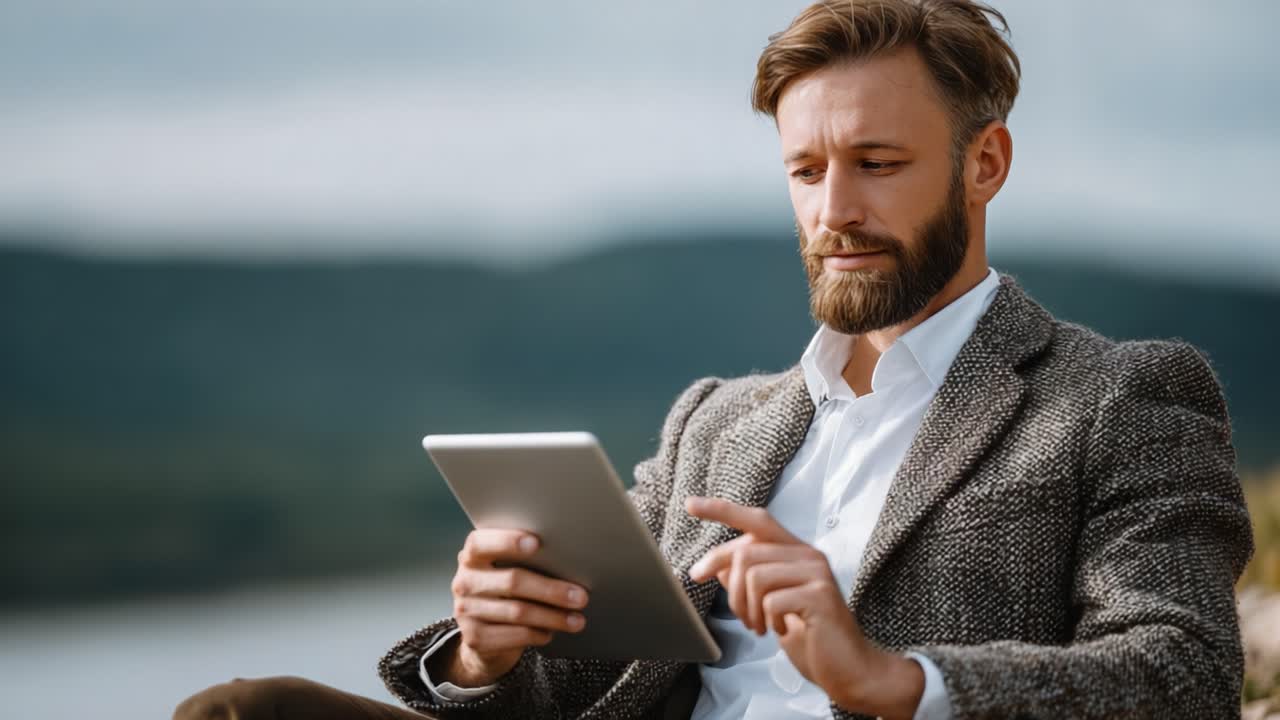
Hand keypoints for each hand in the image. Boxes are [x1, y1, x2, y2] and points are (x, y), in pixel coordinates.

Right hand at [435, 528, 588, 687]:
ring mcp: (466, 611)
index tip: (537, 543)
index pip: (481, 543)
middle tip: (581, 596)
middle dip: (552, 589)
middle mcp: (464, 581)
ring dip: (553, 617)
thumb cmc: (505, 592)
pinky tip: (552, 632)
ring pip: (518, 612)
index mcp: (471, 556)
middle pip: (512, 581)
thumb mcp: (506, 570)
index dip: (508, 541)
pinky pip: (515, 635)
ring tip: (577, 620)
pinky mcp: (474, 638)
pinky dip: (539, 633)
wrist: (482, 635)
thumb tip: (569, 560)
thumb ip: (523, 561)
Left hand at [685, 496, 922, 718]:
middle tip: (740, 617)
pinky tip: (782, 631)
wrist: (849, 668)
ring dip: (746, 609)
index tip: (690, 505)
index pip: (756, 520)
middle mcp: (808, 555)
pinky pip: (770, 601)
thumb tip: (718, 564)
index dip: (722, 511)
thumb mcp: (771, 605)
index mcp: (797, 551)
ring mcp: (816, 573)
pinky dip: (767, 621)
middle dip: (730, 589)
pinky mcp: (819, 596)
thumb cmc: (811, 636)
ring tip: (759, 627)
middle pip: (745, 552)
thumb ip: (749, 580)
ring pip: (754, 576)